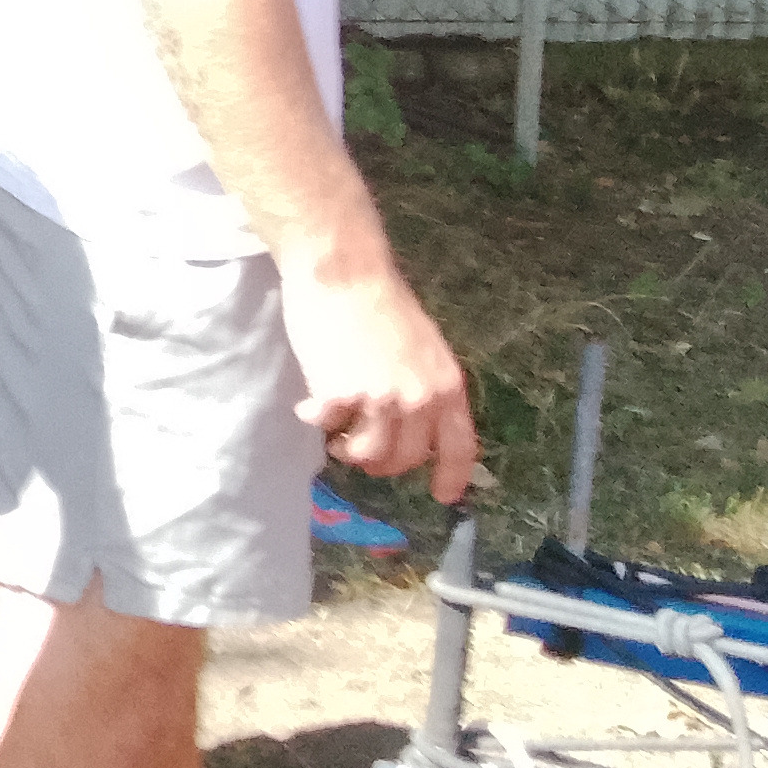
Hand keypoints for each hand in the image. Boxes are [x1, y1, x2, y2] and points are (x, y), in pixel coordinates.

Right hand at [283, 261, 479, 502]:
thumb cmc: (381, 300)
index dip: (452, 476)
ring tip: (335, 436)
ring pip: (368, 455)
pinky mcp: (341, 396)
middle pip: (405, 458)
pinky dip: (315, 419)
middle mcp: (420, 399)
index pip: (459, 446)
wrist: (344, 272)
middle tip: (360, 451)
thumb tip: (410, 420)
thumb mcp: (423, 347)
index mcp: (446, 385)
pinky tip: (308, 405)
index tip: (442, 496)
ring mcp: (381, 400)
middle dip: (381, 464)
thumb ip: (423, 385)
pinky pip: (326, 426)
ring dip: (348, 450)